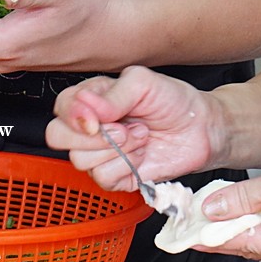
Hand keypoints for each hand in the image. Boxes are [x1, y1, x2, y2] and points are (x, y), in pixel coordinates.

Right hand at [45, 66, 221, 189]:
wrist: (202, 129)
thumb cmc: (174, 102)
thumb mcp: (144, 83)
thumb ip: (112, 94)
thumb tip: (87, 109)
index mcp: (91, 99)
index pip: (60, 108)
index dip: (73, 116)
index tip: (96, 118)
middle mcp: (91, 126)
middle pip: (58, 137)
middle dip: (93, 137)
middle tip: (123, 128)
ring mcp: (100, 152)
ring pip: (81, 160)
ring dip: (117, 150)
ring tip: (139, 137)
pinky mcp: (114, 175)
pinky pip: (103, 178)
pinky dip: (126, 167)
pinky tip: (140, 154)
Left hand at [196, 127, 260, 261]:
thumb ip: (243, 198)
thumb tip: (212, 210)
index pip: (250, 244)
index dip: (216, 238)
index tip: (190, 236)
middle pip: (256, 241)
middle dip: (225, 228)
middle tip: (193, 220)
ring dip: (240, 218)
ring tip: (209, 207)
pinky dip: (257, 212)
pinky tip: (236, 202)